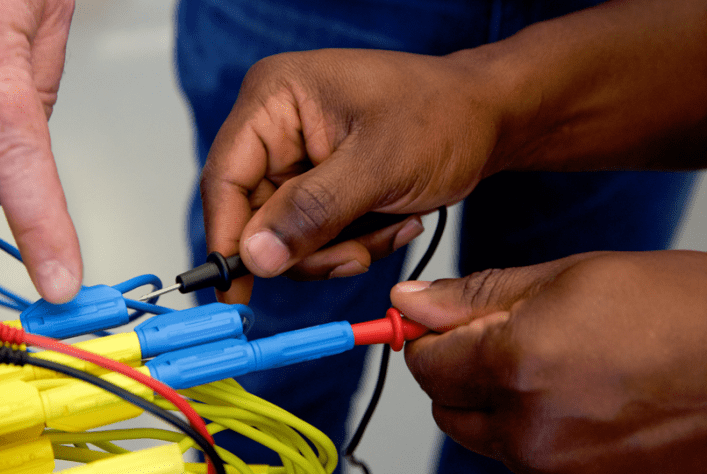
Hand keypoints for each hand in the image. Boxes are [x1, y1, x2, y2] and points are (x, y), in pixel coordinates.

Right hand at [202, 48, 511, 302]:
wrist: (490, 118)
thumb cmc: (445, 115)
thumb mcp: (380, 166)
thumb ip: (313, 212)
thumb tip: (255, 255)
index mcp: (275, 99)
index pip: (225, 179)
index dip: (227, 239)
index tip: (237, 294)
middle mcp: (277, 126)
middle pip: (255, 215)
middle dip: (308, 248)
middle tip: (355, 256)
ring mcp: (298, 156)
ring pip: (287, 235)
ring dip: (338, 248)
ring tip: (388, 227)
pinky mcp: (319, 182)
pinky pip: (315, 234)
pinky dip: (353, 242)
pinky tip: (393, 221)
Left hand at [392, 250, 706, 472]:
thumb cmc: (682, 311)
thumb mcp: (571, 277)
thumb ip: (477, 296)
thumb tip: (412, 301)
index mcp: (519, 367)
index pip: (425, 364)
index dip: (425, 337)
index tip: (434, 320)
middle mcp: (531, 429)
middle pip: (446, 406)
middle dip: (456, 370)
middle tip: (497, 335)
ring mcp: (559, 467)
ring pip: (484, 434)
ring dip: (494, 400)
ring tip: (550, 361)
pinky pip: (527, 457)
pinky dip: (530, 426)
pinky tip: (573, 393)